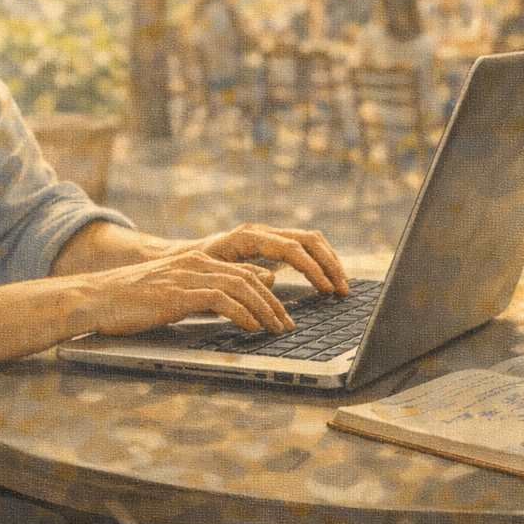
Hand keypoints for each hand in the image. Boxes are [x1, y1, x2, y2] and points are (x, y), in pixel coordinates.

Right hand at [66, 251, 293, 335]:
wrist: (94, 298)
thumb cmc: (132, 301)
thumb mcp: (176, 293)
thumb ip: (206, 293)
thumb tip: (237, 303)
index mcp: (197, 261)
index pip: (246, 273)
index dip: (270, 294)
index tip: (282, 316)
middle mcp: (196, 263)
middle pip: (250, 278)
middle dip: (274, 304)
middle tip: (287, 326)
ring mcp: (186, 276)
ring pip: (240, 286)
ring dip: (263, 310)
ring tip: (276, 330)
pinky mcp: (176, 293)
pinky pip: (219, 299)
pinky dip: (240, 313)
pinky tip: (251, 328)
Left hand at [185, 223, 349, 296]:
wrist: (180, 258)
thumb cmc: (195, 268)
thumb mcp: (214, 273)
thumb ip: (241, 275)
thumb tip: (272, 280)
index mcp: (249, 237)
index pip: (291, 248)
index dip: (312, 268)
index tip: (327, 289)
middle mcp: (263, 232)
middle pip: (308, 240)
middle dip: (329, 264)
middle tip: (342, 291)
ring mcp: (269, 236)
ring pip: (310, 241)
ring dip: (329, 262)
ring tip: (341, 287)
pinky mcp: (271, 246)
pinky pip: (303, 248)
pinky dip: (319, 262)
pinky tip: (326, 280)